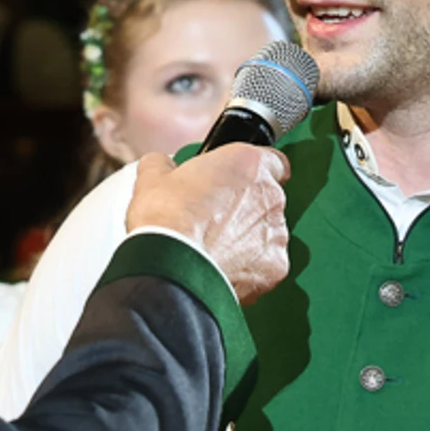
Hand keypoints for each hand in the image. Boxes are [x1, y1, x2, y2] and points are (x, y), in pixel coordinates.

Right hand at [123, 148, 290, 304]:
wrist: (171, 266)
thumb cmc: (168, 220)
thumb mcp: (154, 177)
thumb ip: (165, 164)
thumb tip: (162, 166)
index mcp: (249, 164)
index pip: (273, 161)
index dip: (253, 172)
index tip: (237, 181)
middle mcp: (270, 196)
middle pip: (267, 200)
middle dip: (245, 209)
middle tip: (213, 219)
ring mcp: (275, 234)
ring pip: (267, 234)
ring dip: (248, 240)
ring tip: (214, 249)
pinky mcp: (274, 268)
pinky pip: (265, 266)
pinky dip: (249, 269)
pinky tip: (222, 269)